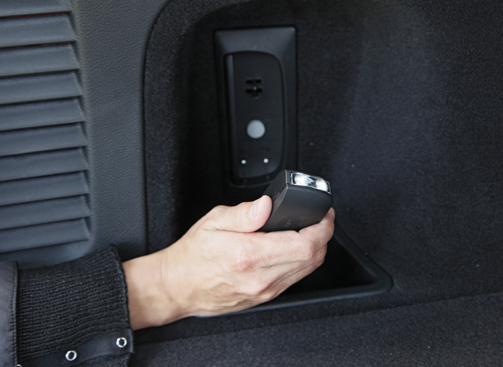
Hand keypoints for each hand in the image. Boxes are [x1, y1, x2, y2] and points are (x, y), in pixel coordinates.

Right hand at [123, 196, 334, 329]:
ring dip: (315, 250)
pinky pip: (294, 279)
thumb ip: (245, 212)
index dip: (323, 227)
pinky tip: (294, 249)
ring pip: (307, 271)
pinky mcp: (264, 297)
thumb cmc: (193, 255)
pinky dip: (302, 262)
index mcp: (250, 255)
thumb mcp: (214, 221)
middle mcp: (261, 277)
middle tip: (320, 220)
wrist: (178, 286)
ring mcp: (264, 291)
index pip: (305, 245)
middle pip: (313, 259)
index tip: (324, 215)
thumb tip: (266, 204)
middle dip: (324, 236)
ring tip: (310, 231)